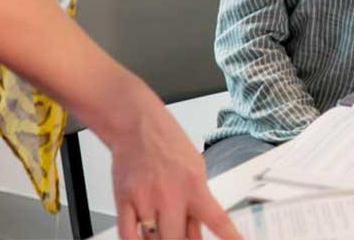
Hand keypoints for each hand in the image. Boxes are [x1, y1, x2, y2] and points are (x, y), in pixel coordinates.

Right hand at [109, 85, 238, 239]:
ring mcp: (146, 199)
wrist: (137, 125)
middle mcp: (170, 194)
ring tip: (164, 228)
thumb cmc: (167, 142)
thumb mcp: (195, 168)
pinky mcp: (124, 200)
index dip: (230, 237)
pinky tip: (143, 237)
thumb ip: (196, 202)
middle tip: (185, 236)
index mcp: (194, 184)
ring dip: (160, 239)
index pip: (217, 219)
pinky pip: (128, 236)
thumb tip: (198, 232)